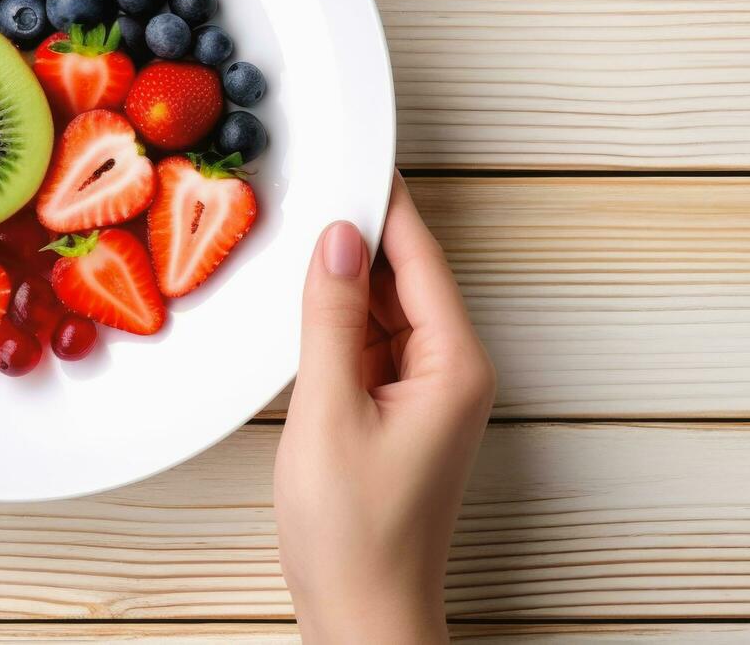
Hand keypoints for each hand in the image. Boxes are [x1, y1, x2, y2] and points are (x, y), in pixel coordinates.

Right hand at [274, 173, 495, 643]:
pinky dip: (338, 323)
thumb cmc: (355, 535)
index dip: (385, 201)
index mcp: (454, 365)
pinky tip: (303, 310)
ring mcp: (425, 395)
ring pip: (385, 311)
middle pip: (406, 278)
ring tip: (295, 243)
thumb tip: (340, 239)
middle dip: (359, 235)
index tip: (356, 151)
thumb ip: (332, 317)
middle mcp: (451, 373)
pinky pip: (370, 346)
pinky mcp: (396, 415)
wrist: (362, 617)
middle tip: (308, 186)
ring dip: (343, 282)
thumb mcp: (327, 411)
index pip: (420, 257)